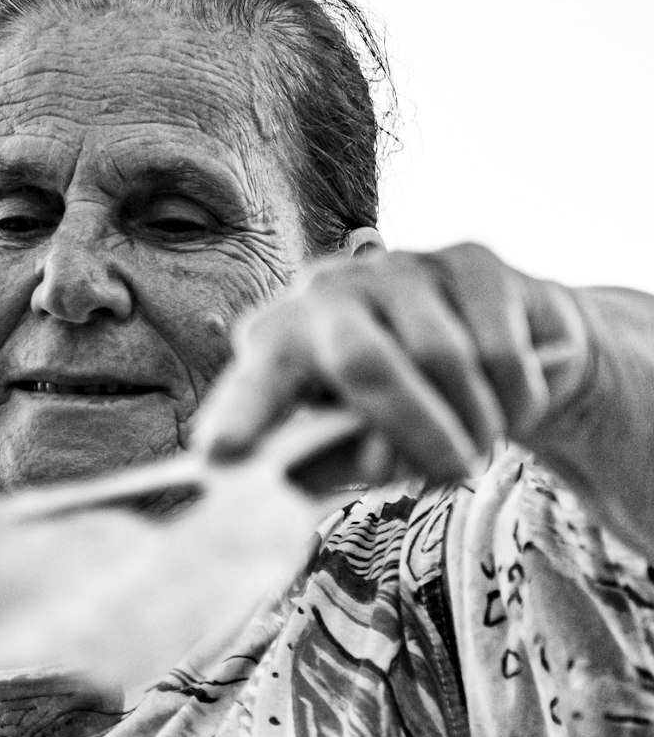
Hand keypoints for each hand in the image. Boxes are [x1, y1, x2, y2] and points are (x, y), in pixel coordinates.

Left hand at [194, 242, 591, 486]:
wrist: (512, 363)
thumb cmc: (412, 414)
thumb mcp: (364, 450)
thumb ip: (336, 462)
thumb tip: (322, 475)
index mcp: (283, 344)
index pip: (257, 378)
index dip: (241, 414)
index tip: (220, 455)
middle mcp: (327, 293)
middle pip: (363, 362)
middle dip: (411, 427)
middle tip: (453, 473)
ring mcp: (398, 269)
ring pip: (443, 358)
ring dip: (475, 422)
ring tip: (480, 445)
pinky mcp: (470, 261)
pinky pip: (499, 349)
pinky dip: (515, 398)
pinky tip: (513, 405)